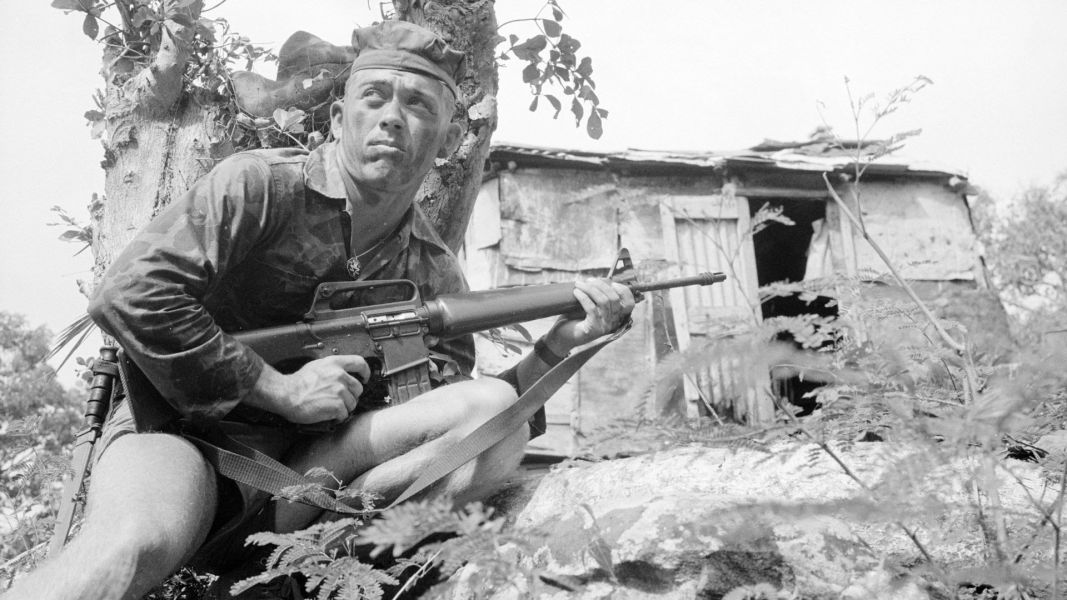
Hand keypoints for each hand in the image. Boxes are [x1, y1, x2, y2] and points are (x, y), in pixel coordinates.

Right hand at [248, 355, 369, 424]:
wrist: (286, 394)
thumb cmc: (298, 383)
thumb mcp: (317, 366)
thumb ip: (332, 368)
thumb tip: (344, 373)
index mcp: (335, 363)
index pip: (360, 363)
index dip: (365, 372)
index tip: (364, 378)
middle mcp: (339, 375)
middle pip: (358, 388)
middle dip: (351, 396)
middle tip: (339, 400)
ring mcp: (339, 390)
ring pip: (352, 403)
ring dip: (343, 408)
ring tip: (329, 407)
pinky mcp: (336, 405)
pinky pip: (344, 414)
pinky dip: (337, 417)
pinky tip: (327, 414)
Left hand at [543, 278, 635, 355]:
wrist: (561, 338)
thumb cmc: (574, 319)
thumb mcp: (590, 305)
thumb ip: (597, 296)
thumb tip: (599, 279)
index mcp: (616, 316)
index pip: (629, 303)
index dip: (622, 289)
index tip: (609, 281)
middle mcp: (613, 322)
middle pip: (614, 298)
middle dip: (600, 285)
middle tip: (587, 281)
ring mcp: (604, 327)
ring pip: (603, 301)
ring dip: (590, 289)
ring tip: (579, 284)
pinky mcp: (593, 329)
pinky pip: (591, 308)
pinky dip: (583, 297)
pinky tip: (576, 292)